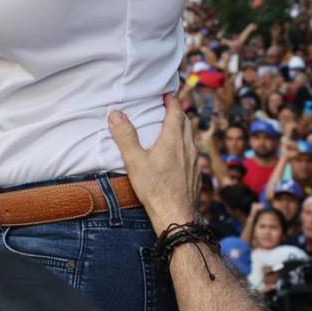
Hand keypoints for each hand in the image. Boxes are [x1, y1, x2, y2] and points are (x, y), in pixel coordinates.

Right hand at [107, 94, 198, 231]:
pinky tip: (180, 155)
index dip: (172, 101)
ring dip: (184, 129)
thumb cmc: (155, 188)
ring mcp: (195, 162)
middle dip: (178, 113)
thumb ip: (125, 136)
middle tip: (169, 108)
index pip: (176, 113)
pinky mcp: (196, 174)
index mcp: (173, 140)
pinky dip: (187, 145)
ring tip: (174, 128)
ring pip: (192, 138)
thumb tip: (115, 113)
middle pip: (187, 123)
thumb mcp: (134, 160)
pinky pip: (194, 153)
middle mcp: (188, 147)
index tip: (167, 94)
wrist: (176, 215)